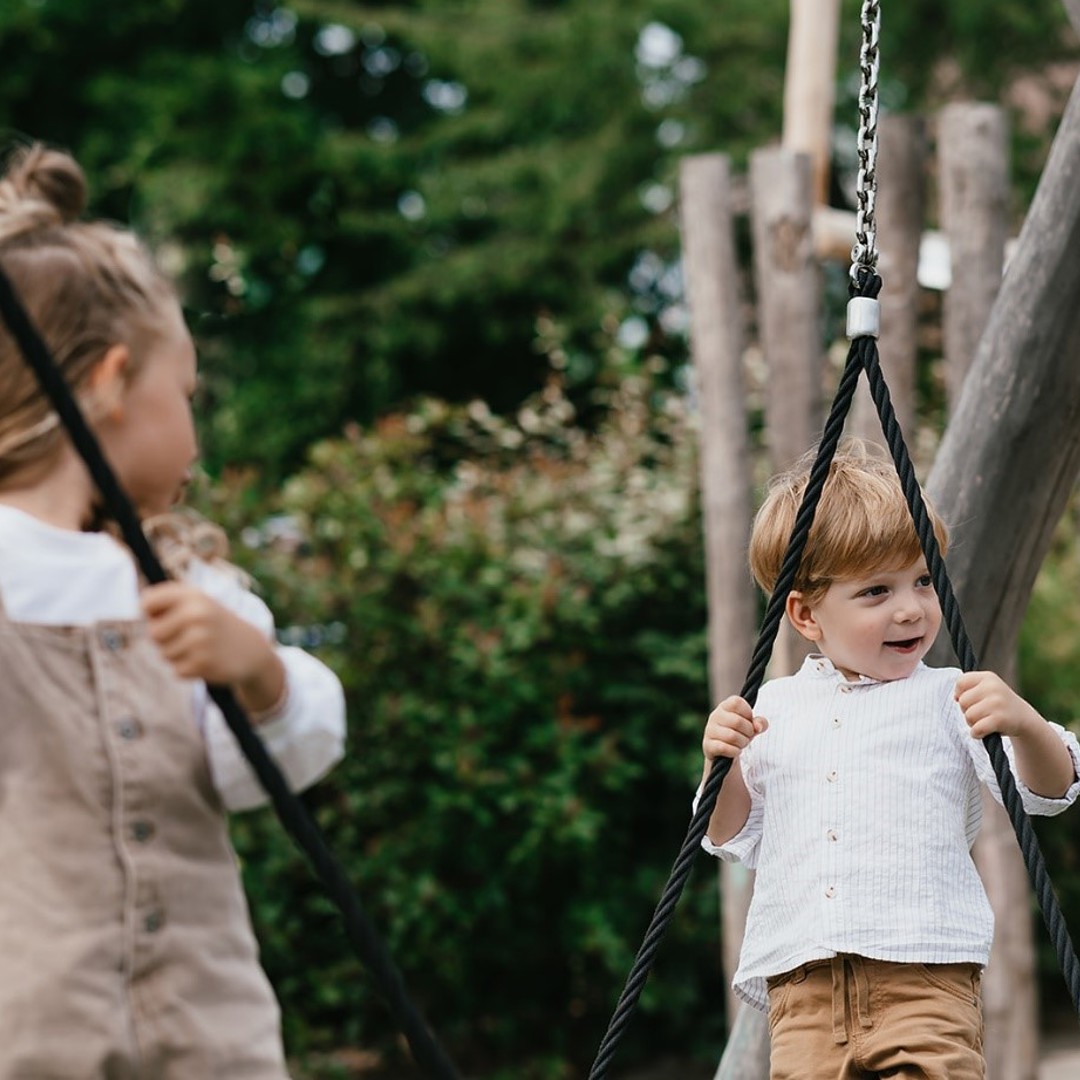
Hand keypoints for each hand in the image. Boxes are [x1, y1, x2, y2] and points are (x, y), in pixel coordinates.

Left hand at [141, 581, 284, 714]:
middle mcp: (197, 614)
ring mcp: (201, 639)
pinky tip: (206, 661)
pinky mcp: (204, 663)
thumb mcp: (198, 603)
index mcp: (193, 595)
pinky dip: (188, 669)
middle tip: (187, 636)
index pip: (147, 602)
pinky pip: (177, 671)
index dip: (151, 613)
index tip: (164, 616)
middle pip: (153, 633)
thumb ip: (167, 601)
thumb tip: (140, 606)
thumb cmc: (214, 624)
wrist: (251, 649)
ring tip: (200, 648)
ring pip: (164, 654)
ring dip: (178, 655)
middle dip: (165, 639)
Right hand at [703, 695, 768, 759]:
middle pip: (737, 721)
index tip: (749, 721)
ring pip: (732, 736)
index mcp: (724, 706)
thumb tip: (758, 727)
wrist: (723, 752)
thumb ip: (760, 722)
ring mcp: (709, 730)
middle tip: (748, 736)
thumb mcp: (751, 726)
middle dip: (749, 732)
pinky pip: (724, 748)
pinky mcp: (708, 745)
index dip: (748, 713)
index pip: (737, 702)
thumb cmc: (739, 733)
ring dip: (743, 743)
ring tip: (742, 744)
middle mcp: (715, 716)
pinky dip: (735, 751)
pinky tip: (736, 751)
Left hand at [954, 670, 1042, 738]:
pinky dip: (977, 733)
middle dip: (967, 710)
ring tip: (985, 720)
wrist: (1024, 718)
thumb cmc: (998, 703)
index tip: (972, 700)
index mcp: (988, 677)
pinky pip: (976, 729)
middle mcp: (993, 687)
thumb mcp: (986, 689)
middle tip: (982, 713)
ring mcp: (997, 703)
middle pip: (962, 701)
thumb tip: (956, 697)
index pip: (960, 683)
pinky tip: (986, 731)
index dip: (960, 694)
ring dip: (973, 723)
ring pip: (968, 716)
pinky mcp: (1000, 719)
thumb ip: (968, 688)